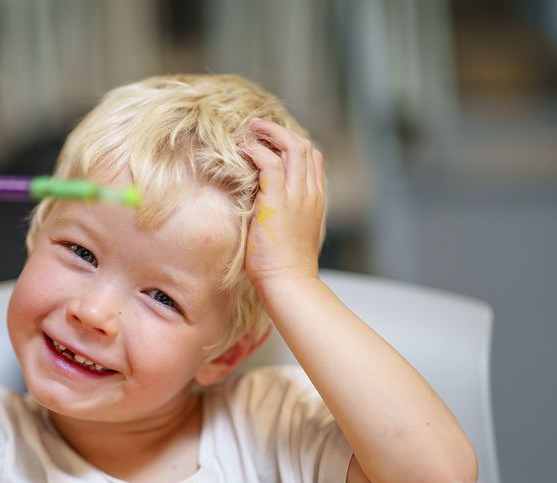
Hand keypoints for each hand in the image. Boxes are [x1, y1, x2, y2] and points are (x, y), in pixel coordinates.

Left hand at [239, 118, 325, 288]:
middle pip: (304, 146)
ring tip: (249, 129)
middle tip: (257, 126)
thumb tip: (266, 208)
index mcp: (315, 200)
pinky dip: (255, 150)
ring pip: (292, 147)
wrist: (289, 282)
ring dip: (269, 133)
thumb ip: (285, 215)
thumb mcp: (290, 235)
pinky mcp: (278, 201)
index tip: (271, 141)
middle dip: (280, 131)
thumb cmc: (284, 267)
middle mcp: (311, 193)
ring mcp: (298, 195)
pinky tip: (241, 150)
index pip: (311, 159)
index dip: (291, 144)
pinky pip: (269, 162)